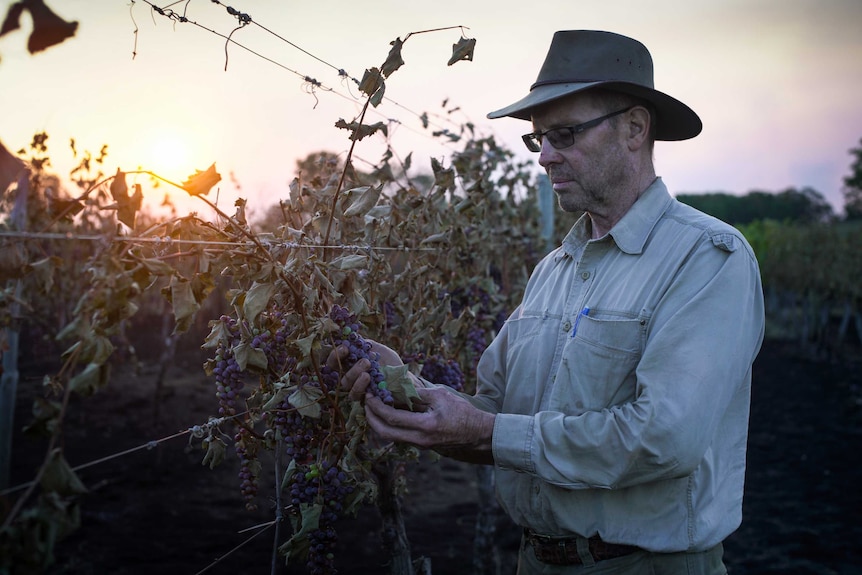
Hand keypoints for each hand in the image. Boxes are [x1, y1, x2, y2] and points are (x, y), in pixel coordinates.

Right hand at [325, 338, 405, 401]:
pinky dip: (360, 386)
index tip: (345, 348)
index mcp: (350, 363)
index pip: (335, 360)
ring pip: (345, 383)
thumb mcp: (378, 349)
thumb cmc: (390, 362)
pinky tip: (369, 380)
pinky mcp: (362, 399)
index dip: (336, 354)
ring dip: (355, 374)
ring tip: (369, 369)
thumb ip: (365, 344)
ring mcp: (355, 388)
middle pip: (337, 372)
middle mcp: (350, 375)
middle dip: (348, 364)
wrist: (404, 377)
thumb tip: (353, 337)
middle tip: (365, 360)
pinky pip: (354, 395)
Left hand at [364, 386, 494, 462]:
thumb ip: (418, 392)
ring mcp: (420, 444)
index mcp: (424, 426)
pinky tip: (388, 413)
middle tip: (365, 403)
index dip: (376, 406)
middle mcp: (419, 440)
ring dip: (379, 422)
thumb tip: (397, 384)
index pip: (391, 417)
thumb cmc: (463, 413)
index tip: (369, 394)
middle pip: (384, 433)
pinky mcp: (422, 444)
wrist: (478, 434)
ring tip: (373, 407)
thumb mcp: (441, 396)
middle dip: (371, 418)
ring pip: (390, 436)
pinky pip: (400, 436)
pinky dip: (390, 425)